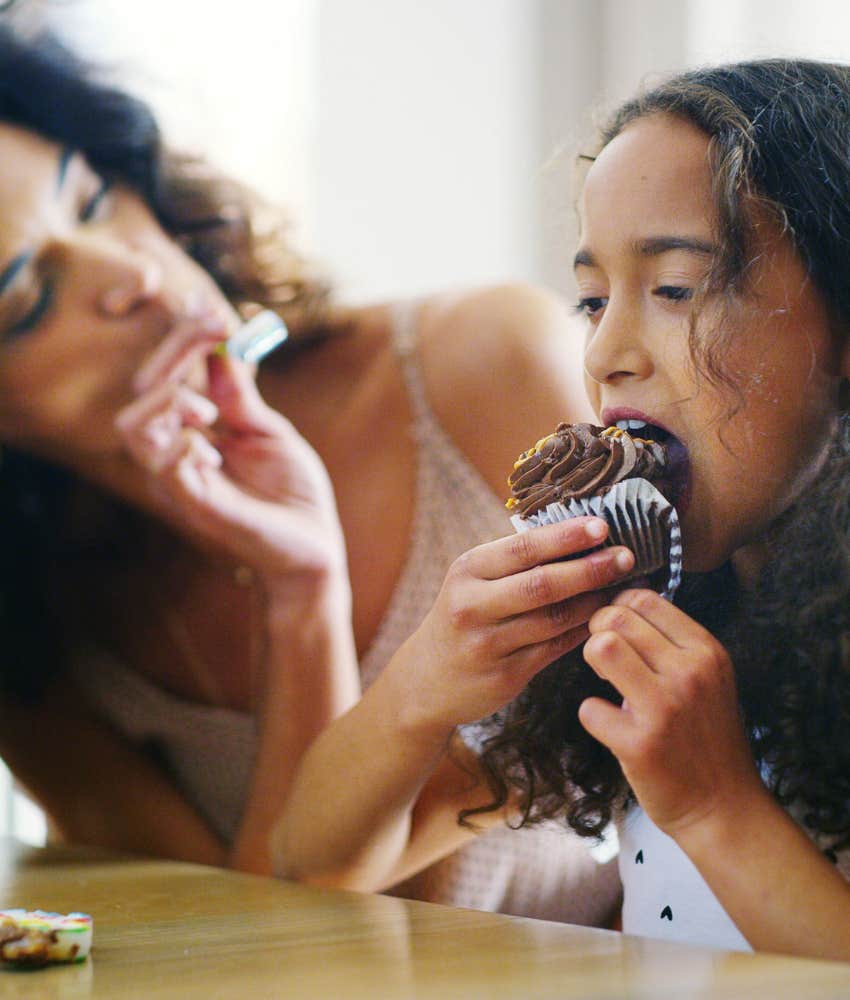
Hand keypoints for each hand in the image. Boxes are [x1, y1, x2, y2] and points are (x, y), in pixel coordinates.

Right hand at [115, 313, 346, 587]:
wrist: (315, 545)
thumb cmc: (293, 492)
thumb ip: (240, 393)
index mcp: (197, 430)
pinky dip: (184, 445)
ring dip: (170, 400)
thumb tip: (223, 340)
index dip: (185, 338)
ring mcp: (182, 480)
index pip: (169, 374)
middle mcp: (179, 452)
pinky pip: (165, 469)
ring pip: (134, 427)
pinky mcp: (197, 507)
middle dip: (176, 351)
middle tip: (216, 331)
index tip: (212, 309)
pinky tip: (213, 448)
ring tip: (210, 410)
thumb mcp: (268, 430)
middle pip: (144, 390)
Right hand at [393, 517, 635, 733]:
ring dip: (595, 601)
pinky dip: (584, 630)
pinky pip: (555, 648)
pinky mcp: (505, 676)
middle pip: (542, 584)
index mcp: (467, 571)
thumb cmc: (462, 618)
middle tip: (625, 556)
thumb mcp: (472, 581)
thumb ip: (515, 562)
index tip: (602, 526)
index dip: (565, 536)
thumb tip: (580, 534)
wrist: (425, 681)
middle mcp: (472, 606)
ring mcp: (488, 644)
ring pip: (554, 619)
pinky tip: (605, 618)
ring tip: (624, 586)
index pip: (522, 548)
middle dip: (589, 568)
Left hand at [579, 589, 761, 837]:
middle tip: (604, 656)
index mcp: (706, 651)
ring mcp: (665, 708)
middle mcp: (689, 673)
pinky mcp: (640, 744)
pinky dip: (593, 715)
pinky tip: (611, 726)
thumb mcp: (708, 678)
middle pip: (617, 619)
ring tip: (606, 681)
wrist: (724, 807)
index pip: (645, 599)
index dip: (618, 607)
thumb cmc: (707, 737)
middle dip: (598, 631)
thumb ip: (672, 643)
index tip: (616, 629)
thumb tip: (622, 603)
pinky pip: (589, 708)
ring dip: (592, 661)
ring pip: (602, 648)